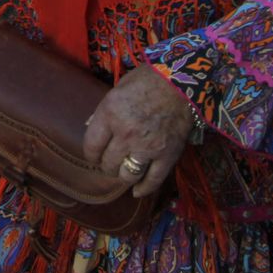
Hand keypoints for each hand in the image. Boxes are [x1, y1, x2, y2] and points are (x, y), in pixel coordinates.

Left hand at [82, 65, 195, 198]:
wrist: (182, 83)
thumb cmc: (147, 80)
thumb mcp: (118, 89)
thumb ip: (103, 111)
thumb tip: (90, 127)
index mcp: (110, 114)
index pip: (91, 146)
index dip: (90, 154)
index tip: (94, 154)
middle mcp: (126, 134)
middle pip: (108, 163)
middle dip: (106, 165)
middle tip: (109, 162)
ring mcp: (147, 147)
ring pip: (127, 175)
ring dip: (122, 176)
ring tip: (122, 171)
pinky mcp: (167, 156)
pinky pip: (153, 181)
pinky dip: (143, 189)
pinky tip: (137, 191)